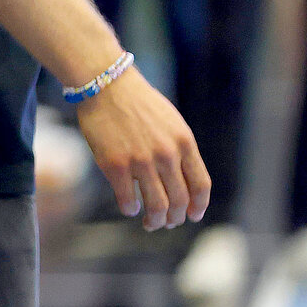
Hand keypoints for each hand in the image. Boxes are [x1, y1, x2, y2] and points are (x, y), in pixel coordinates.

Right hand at [73, 67, 209, 232]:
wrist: (105, 84)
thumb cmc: (137, 102)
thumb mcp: (170, 122)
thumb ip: (180, 149)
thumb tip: (183, 182)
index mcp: (183, 142)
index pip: (200, 185)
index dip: (198, 206)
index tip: (192, 215)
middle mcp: (166, 154)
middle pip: (179, 201)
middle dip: (175, 217)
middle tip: (167, 221)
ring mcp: (140, 161)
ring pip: (156, 206)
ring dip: (155, 221)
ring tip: (150, 222)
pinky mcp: (115, 165)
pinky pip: (128, 200)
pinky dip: (131, 209)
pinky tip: (130, 207)